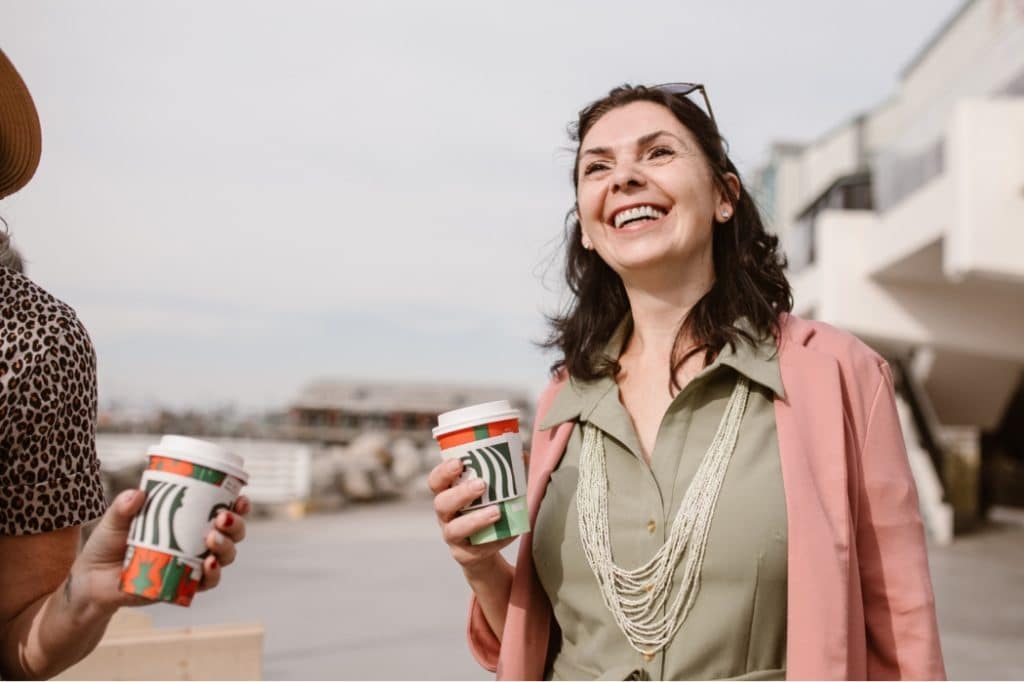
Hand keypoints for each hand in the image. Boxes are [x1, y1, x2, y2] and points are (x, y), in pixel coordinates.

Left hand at [68, 490, 250, 616]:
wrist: (91, 581)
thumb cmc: (107, 545)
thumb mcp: (114, 521)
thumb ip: (123, 508)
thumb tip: (137, 493)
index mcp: (188, 521)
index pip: (222, 510)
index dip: (238, 506)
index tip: (240, 498)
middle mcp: (196, 542)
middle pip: (232, 533)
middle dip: (236, 525)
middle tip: (222, 518)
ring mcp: (192, 564)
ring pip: (226, 556)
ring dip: (226, 546)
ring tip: (212, 539)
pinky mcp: (183, 585)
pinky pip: (207, 581)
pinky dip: (213, 574)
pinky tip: (209, 565)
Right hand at [427, 459, 513, 573]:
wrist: (486, 548)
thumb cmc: (486, 510)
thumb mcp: (492, 492)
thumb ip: (506, 473)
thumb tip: (523, 455)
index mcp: (448, 494)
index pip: (435, 481)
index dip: (443, 472)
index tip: (459, 462)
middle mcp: (445, 515)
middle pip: (441, 503)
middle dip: (460, 493)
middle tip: (481, 485)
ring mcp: (452, 536)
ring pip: (454, 530)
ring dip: (475, 520)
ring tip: (496, 512)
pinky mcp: (465, 554)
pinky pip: (476, 549)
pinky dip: (496, 540)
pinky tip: (511, 532)